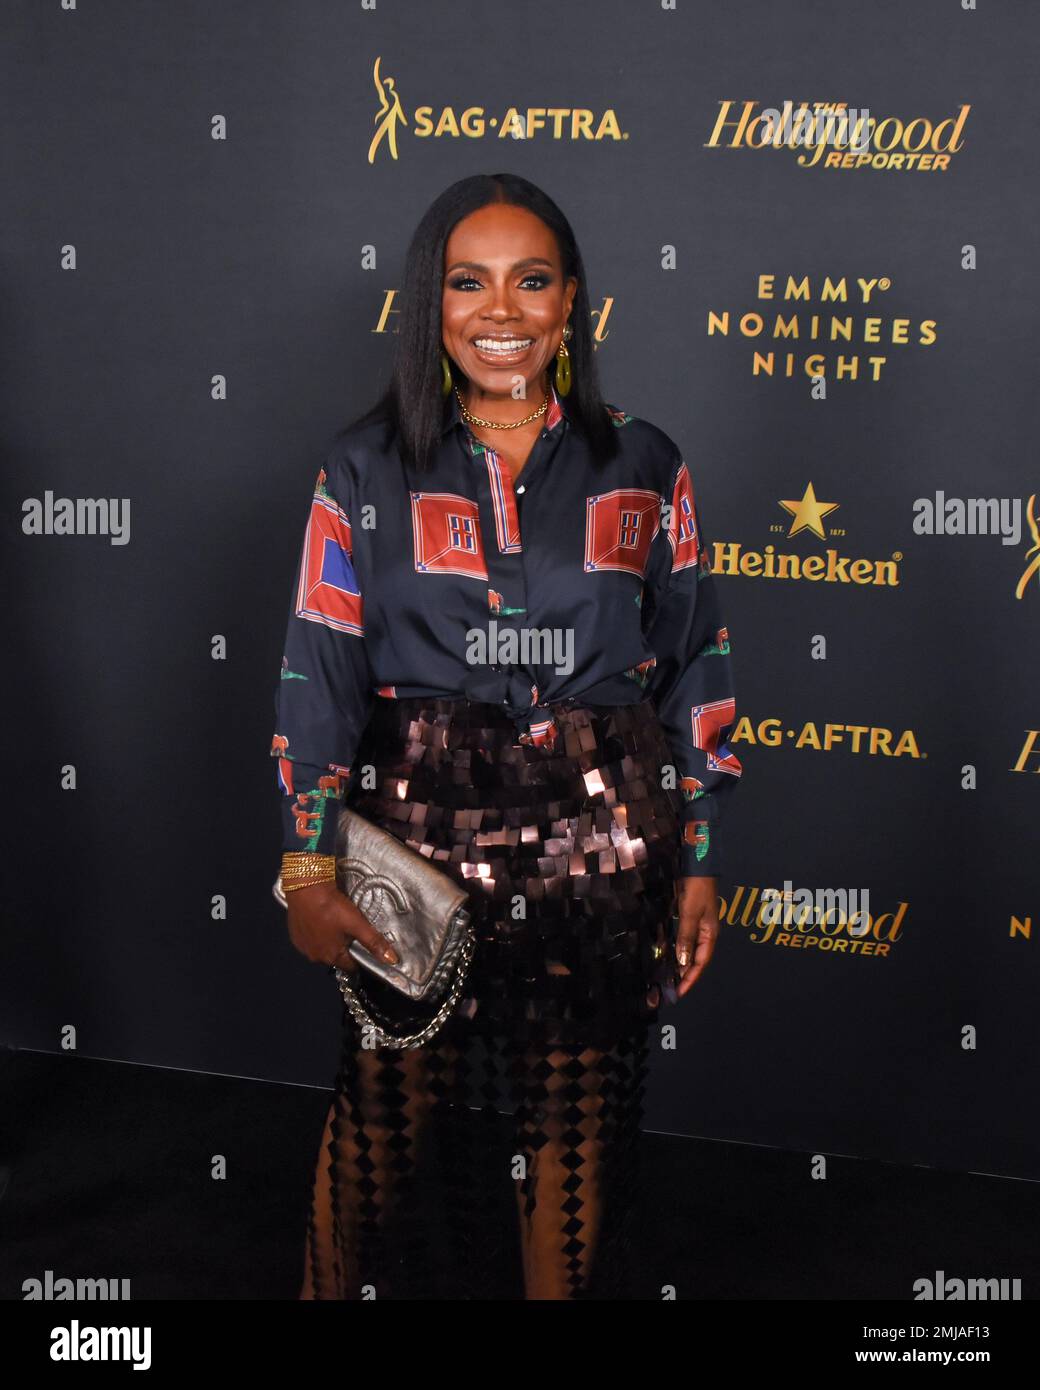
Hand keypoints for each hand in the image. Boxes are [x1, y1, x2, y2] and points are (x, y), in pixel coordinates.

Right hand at [285, 880, 399, 972]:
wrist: (306, 887)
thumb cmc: (331, 906)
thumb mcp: (357, 923)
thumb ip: (374, 942)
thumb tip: (391, 960)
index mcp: (332, 957)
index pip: (352, 966)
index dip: (361, 956)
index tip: (364, 944)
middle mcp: (315, 957)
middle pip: (337, 957)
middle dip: (345, 946)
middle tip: (350, 927)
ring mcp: (303, 947)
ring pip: (323, 948)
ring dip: (330, 940)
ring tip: (335, 921)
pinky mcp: (295, 937)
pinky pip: (310, 940)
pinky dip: (317, 934)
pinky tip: (321, 920)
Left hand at [674, 876, 719, 998]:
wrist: (697, 864)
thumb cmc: (696, 888)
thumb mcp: (690, 913)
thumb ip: (686, 937)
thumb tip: (683, 962)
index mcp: (710, 933)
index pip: (701, 962)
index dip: (691, 978)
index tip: (680, 992)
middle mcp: (705, 932)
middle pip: (696, 959)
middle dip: (685, 975)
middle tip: (671, 990)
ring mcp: (697, 924)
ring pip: (689, 950)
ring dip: (680, 964)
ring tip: (668, 977)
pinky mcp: (688, 917)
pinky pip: (683, 938)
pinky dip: (676, 949)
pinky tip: (667, 955)